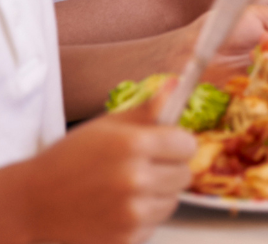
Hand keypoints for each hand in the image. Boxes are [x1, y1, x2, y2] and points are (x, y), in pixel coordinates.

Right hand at [6, 81, 195, 243]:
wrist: (33, 201)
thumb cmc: (70, 157)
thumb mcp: (108, 125)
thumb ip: (147, 109)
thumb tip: (176, 85)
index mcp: (134, 146)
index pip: (187, 144)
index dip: (178, 143)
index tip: (167, 144)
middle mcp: (136, 180)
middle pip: (184, 174)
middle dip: (171, 167)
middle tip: (147, 165)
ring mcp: (130, 214)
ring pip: (172, 201)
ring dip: (160, 193)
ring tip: (132, 186)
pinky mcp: (124, 239)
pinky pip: (154, 224)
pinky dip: (144, 216)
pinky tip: (121, 207)